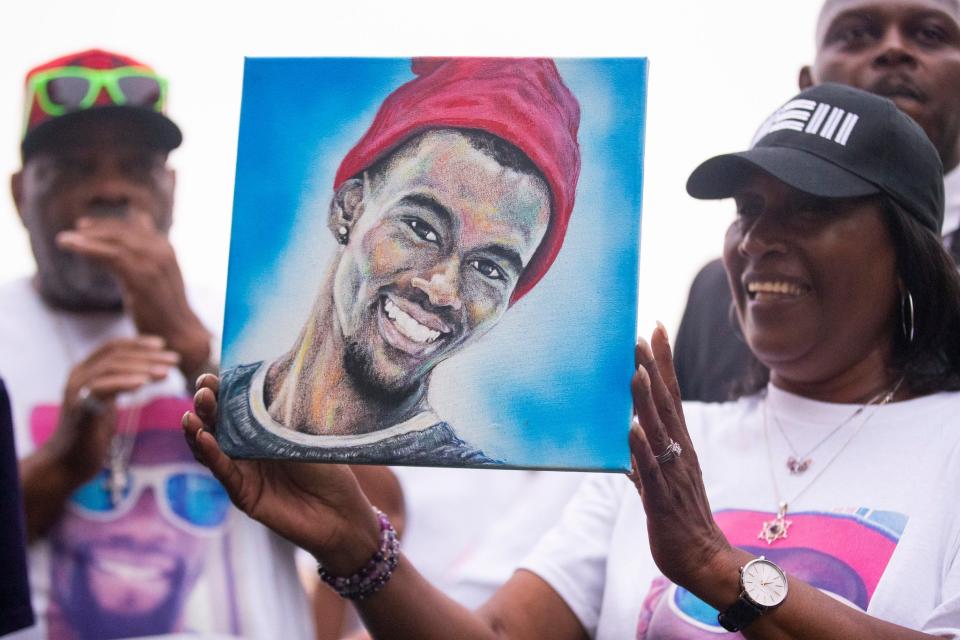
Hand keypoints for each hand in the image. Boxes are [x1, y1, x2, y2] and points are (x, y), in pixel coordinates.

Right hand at [48, 335, 178, 482]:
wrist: (67, 463)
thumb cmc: (92, 434)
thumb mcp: (108, 402)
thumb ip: (120, 385)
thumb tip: (146, 372)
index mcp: (85, 371)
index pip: (113, 347)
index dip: (137, 343)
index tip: (163, 345)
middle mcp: (78, 376)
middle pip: (116, 356)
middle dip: (147, 356)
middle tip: (174, 359)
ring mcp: (76, 391)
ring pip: (110, 368)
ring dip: (142, 368)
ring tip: (166, 372)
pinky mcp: (78, 409)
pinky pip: (101, 388)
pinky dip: (123, 382)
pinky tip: (144, 383)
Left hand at [56, 211, 211, 375]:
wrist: (180, 334)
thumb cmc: (166, 309)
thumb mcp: (158, 277)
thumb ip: (146, 259)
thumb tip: (135, 249)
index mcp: (165, 248)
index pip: (134, 226)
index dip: (109, 224)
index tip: (86, 226)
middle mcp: (161, 250)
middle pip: (122, 231)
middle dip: (95, 229)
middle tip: (72, 232)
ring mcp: (153, 263)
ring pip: (115, 241)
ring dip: (87, 238)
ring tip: (63, 240)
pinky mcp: (142, 277)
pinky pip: (111, 256)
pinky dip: (89, 249)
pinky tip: (72, 248)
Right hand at [182, 374, 381, 574]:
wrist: (341, 512)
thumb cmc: (328, 469)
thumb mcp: (306, 435)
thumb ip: (283, 414)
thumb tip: (270, 378)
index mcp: (261, 431)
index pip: (233, 407)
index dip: (221, 392)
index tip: (213, 377)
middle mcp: (246, 450)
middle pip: (216, 424)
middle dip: (206, 405)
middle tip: (203, 391)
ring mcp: (242, 471)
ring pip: (210, 448)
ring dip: (199, 429)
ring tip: (194, 413)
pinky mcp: (244, 494)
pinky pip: (223, 472)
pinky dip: (211, 454)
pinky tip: (203, 438)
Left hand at [627, 324, 732, 590]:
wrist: (705, 561)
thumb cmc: (681, 519)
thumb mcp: (660, 481)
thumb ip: (644, 457)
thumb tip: (627, 435)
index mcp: (679, 446)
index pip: (671, 395)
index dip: (664, 362)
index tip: (657, 328)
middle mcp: (678, 453)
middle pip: (666, 404)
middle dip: (654, 369)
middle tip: (642, 335)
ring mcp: (672, 474)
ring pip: (658, 431)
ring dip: (646, 400)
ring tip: (635, 371)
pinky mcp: (662, 499)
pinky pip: (651, 470)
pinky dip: (642, 449)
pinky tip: (632, 428)